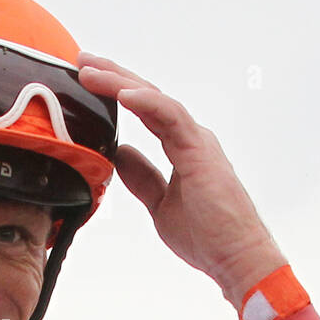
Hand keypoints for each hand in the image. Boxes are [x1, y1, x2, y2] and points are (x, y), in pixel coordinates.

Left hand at [77, 51, 287, 309]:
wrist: (236, 259)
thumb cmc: (207, 237)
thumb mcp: (159, 203)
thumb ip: (142, 176)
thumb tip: (120, 154)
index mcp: (182, 147)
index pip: (145, 111)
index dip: (117, 93)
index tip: (87, 80)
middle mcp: (190, 137)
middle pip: (148, 97)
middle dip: (114, 76)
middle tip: (82, 60)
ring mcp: (197, 141)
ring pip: (156, 100)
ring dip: (121, 82)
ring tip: (91, 70)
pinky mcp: (201, 152)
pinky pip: (171, 118)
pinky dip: (147, 102)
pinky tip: (124, 93)